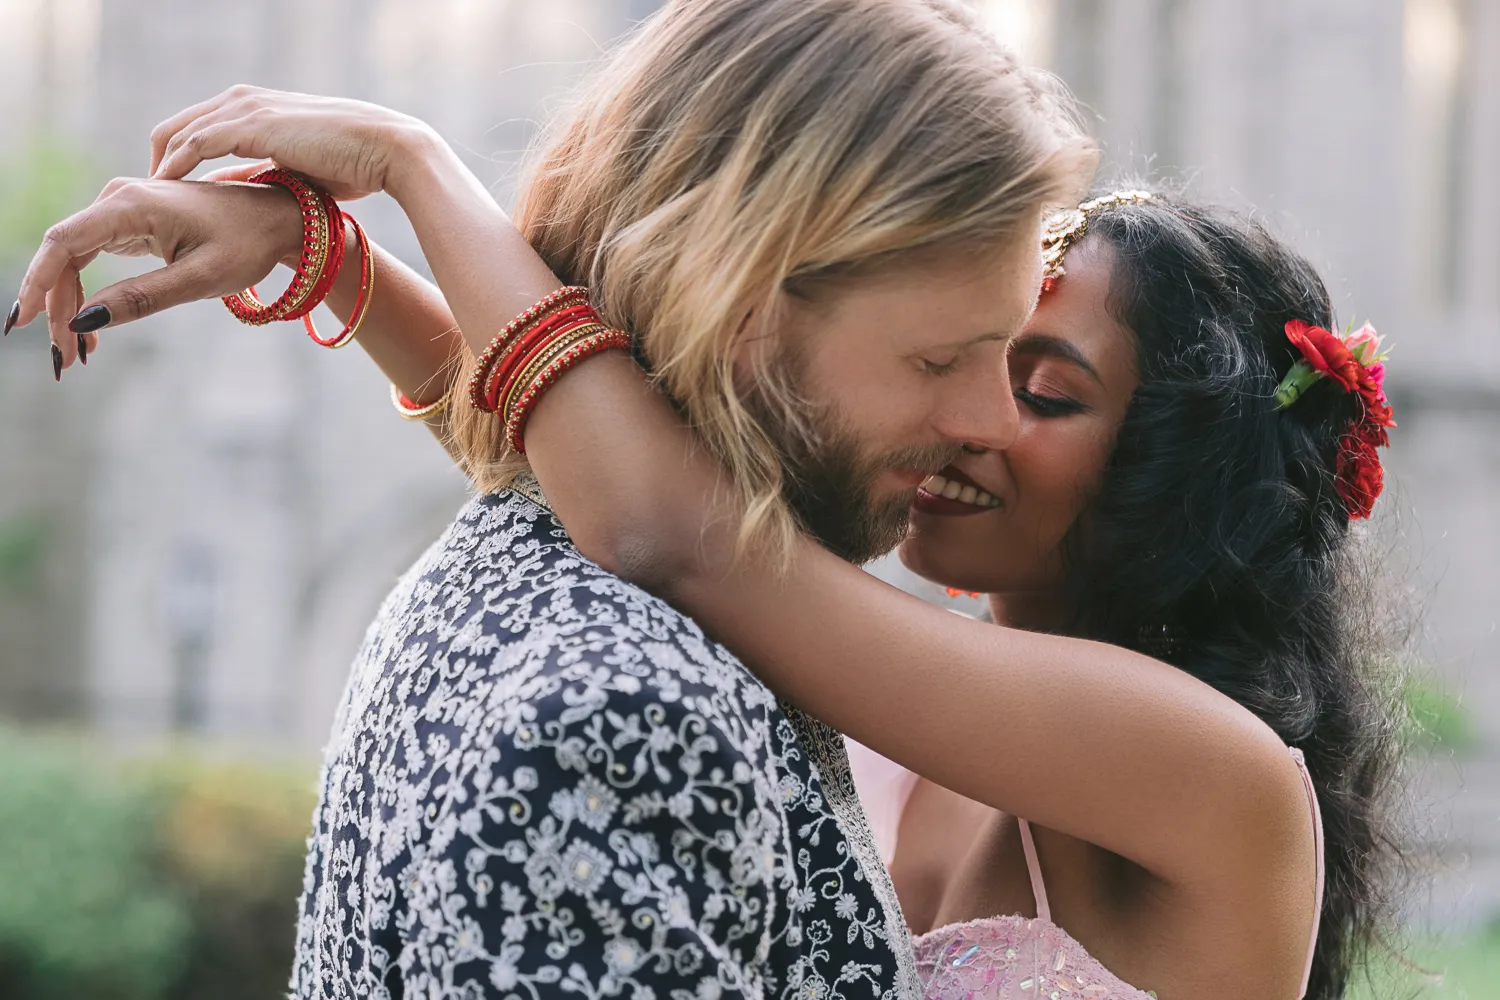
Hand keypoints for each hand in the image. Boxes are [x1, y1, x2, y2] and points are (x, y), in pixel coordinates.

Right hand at [9, 177, 303, 372]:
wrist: (276, 218)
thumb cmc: (246, 245)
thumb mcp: (200, 280)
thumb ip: (141, 299)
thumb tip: (84, 320)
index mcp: (131, 205)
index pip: (62, 242)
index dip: (37, 282)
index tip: (23, 322)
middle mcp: (118, 198)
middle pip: (63, 256)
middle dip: (57, 308)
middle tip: (64, 358)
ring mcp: (120, 208)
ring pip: (73, 260)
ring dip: (69, 305)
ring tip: (76, 353)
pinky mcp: (128, 222)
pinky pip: (91, 257)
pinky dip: (87, 293)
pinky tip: (89, 330)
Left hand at [149, 86, 437, 200]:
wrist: (386, 149)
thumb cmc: (354, 164)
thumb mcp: (295, 169)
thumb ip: (261, 171)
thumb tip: (233, 187)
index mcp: (255, 107)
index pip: (196, 128)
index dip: (175, 159)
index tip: (166, 193)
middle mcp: (243, 100)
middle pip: (176, 127)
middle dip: (157, 162)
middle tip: (148, 200)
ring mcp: (245, 109)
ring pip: (179, 133)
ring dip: (159, 167)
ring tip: (147, 201)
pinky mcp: (251, 125)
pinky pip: (196, 143)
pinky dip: (175, 166)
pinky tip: (165, 190)